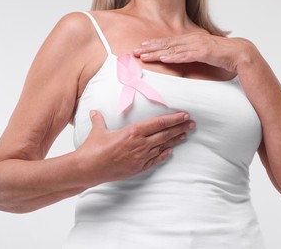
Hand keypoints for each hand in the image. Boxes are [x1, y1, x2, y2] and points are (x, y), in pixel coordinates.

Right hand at [75, 110, 194, 184]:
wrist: (88, 169)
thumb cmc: (92, 148)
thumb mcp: (98, 131)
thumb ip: (99, 119)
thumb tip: (94, 112)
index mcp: (133, 132)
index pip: (158, 123)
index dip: (173, 119)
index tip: (184, 115)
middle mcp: (140, 144)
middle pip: (165, 134)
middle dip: (180, 128)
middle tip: (192, 124)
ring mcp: (140, 157)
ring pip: (162, 147)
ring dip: (175, 141)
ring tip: (185, 135)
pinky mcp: (138, 168)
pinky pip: (155, 160)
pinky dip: (164, 155)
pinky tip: (170, 152)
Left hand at [133, 32, 260, 73]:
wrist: (239, 53)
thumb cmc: (222, 55)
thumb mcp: (203, 54)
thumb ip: (192, 55)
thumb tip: (182, 61)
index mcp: (191, 40)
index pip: (169, 42)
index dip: (154, 44)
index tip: (141, 48)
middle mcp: (191, 40)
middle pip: (166, 44)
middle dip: (149, 48)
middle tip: (135, 51)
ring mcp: (197, 45)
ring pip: (172, 49)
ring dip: (156, 53)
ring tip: (143, 56)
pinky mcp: (203, 52)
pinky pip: (185, 55)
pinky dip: (173, 57)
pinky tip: (163, 59)